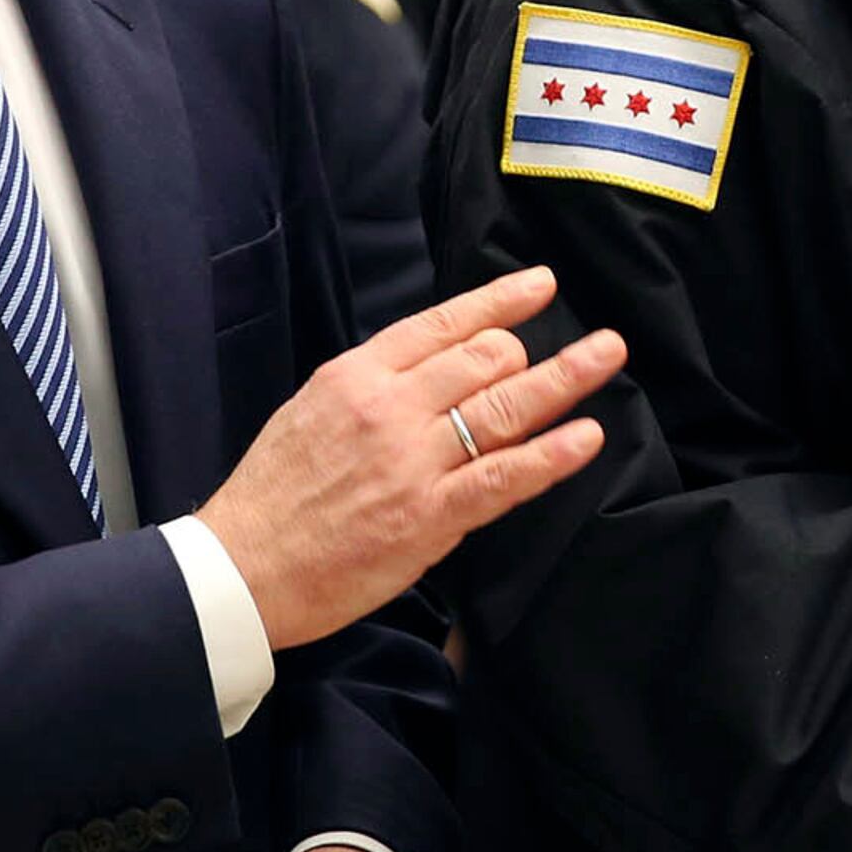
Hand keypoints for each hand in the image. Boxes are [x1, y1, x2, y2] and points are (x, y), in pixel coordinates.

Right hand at [194, 265, 623, 649]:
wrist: (242, 566)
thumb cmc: (273, 494)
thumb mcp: (311, 410)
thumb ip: (372, 386)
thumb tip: (434, 369)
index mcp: (357, 375)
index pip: (442, 323)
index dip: (500, 300)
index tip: (540, 285)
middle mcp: (390, 407)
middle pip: (484, 359)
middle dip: (536, 348)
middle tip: (586, 347)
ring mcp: (414, 462)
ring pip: (504, 406)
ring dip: (566, 377)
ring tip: (609, 354)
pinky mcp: (430, 517)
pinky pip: (504, 477)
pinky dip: (552, 455)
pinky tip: (587, 437)